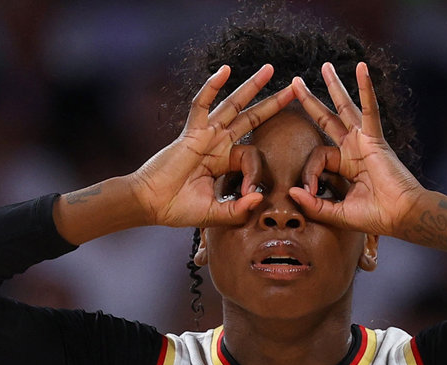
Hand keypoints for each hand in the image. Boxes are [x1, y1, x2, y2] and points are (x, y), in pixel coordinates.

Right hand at [131, 64, 293, 227]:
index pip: (252, 155)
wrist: (151, 205)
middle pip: (251, 118)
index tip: (247, 195)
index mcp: (224, 161)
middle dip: (273, 104)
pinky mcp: (191, 132)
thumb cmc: (179, 209)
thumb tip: (260, 199)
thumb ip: (238, 210)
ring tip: (270, 69)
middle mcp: (218, 143)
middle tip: (294, 89)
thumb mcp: (216, 213)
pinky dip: (212, 87)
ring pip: (233, 105)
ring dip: (252, 86)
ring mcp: (205, 134)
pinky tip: (224, 70)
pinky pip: (201, 104)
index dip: (255, 174)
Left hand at [289, 62, 423, 236]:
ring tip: (324, 66)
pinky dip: (366, 89)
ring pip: (345, 108)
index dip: (309, 173)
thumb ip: (314, 205)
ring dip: (334, 86)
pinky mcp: (375, 138)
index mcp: (345, 165)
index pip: (317, 157)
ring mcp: (364, 141)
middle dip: (311, 101)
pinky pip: (369, 109)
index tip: (309, 191)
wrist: (400, 216)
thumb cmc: (374, 216)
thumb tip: (292, 193)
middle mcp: (353, 148)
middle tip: (295, 84)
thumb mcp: (337, 213)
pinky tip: (362, 68)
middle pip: (327, 119)